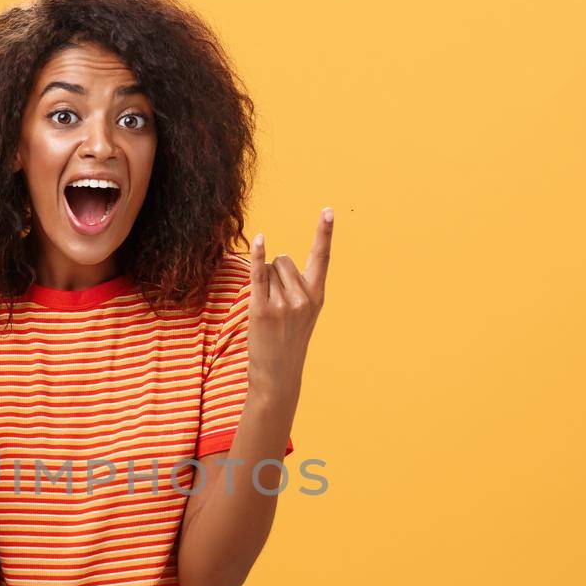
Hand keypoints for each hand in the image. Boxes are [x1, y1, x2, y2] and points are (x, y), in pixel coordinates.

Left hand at [246, 207, 331, 396]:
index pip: (322, 258)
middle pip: (283, 259)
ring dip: (263, 282)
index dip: (324, 232)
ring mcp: (284, 304)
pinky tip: (258, 239)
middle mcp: (303, 298)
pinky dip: (257, 256)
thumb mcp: (304, 314)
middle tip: (276, 302)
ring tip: (268, 310)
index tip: (328, 210)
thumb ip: (298, 286)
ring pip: (268, 269)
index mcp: (317, 296)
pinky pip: (258, 275)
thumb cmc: (287, 341)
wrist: (278, 374)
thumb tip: (276, 256)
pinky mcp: (262, 310)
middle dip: (275, 272)